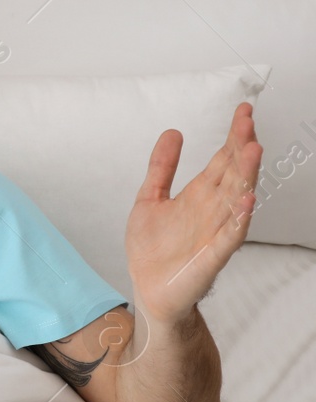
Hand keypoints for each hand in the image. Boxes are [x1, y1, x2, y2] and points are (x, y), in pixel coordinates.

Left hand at [126, 102, 261, 321]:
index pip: (222, 160)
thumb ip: (161, 168)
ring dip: (246, 175)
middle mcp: (212, 209)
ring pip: (237, 199)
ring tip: (253, 150)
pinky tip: (246, 199)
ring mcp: (215, 231)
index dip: (233, 137)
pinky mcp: (212, 255)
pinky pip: (230, 235)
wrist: (149, 289)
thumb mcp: (149, 199)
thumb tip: (173, 131)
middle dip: (241, 148)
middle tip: (248, 121)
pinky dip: (239, 217)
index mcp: (199, 195)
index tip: (243, 111)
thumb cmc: (153, 248)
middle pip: (233, 173)